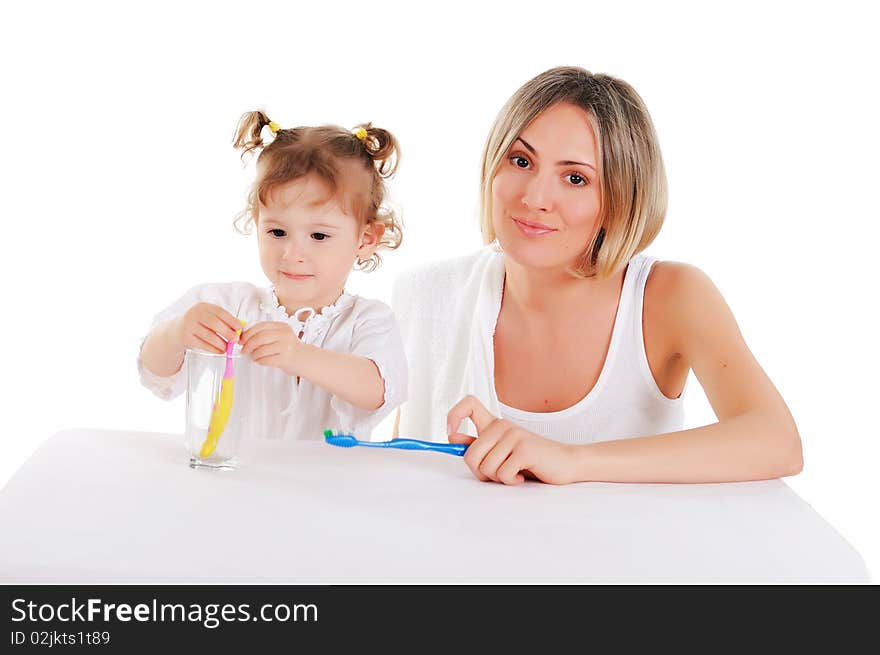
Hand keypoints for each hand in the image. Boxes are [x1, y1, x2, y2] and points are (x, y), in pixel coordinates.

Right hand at [176, 303, 241, 353]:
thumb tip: (240, 329)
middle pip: (214, 323)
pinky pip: (202, 345)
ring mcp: (189, 326)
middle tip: (235, 340)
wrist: (178, 329)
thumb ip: (223, 321)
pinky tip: (220, 351)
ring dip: (221, 343)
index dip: (231, 320)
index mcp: (203, 307)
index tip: (240, 328)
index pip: (220, 312)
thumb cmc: (200, 323)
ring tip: (228, 347)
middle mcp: (194, 314)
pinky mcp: (186, 338)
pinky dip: (213, 349)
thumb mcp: (209, 317)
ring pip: (208, 336)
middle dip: (227, 332)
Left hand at [239, 321, 301, 374]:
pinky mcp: (286, 358)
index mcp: (282, 326)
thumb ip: (265, 334)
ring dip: (254, 354)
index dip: (247, 333)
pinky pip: (266, 359)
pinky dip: (260, 361)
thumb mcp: (280, 336)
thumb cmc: (290, 348)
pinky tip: (260, 360)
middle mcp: (285, 335)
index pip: (260, 326)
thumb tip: (244, 336)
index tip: (241, 339)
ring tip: (254, 356)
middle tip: (244, 350)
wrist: (305, 358)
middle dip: (248, 344)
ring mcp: (286, 346)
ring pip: (262, 349)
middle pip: (260, 337)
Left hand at [447, 395, 577, 484]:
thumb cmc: (532, 460)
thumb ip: (479, 444)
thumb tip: (452, 437)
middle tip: (498, 473)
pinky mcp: (524, 449)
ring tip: (515, 473)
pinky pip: (503, 473)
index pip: (468, 404)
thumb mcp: (502, 451)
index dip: (453, 416)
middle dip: (480, 472)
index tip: (451, 434)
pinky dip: (511, 481)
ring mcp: (513, 436)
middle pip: (469, 454)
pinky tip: (523, 476)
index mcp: (495, 424)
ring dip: (499, 479)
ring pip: (485, 467)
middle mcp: (502, 425)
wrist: (565, 463)